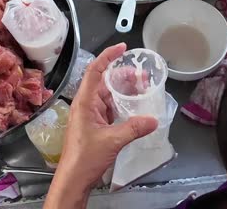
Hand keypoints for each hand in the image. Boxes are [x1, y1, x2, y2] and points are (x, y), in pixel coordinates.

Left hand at [44, 44, 157, 207]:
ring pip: (109, 95)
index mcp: (85, 102)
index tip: (123, 48)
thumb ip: (133, 128)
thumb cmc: (84, 158)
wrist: (74, 179)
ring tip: (143, 86)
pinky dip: (123, 103)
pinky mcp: (96, 125)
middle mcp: (86, 105)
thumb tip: (153, 120)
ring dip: (124, 89)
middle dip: (123, 74)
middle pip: (105, 81)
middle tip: (143, 74)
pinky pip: (110, 108)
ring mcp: (91, 115)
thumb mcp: (112, 141)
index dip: (108, 56)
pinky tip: (135, 105)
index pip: (95, 71)